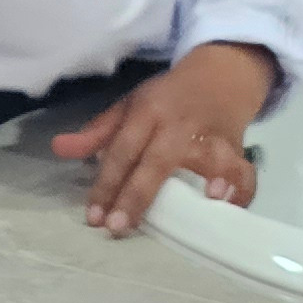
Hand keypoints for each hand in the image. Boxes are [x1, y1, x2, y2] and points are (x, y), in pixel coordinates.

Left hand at [53, 40, 271, 233]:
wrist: (221, 74)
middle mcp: (178, 123)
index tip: (93, 217)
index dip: (106, 183)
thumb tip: (58, 149)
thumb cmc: (168, 98)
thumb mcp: (130, 106)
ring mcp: (211, 133)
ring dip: (207, 180)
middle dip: (137, 195)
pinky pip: (244, 170)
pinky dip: (241, 188)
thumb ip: (98, 132)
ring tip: (197, 213)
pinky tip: (229, 207)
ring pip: (210, 158)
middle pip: (158, 160)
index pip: (122, 148)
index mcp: (147, 111)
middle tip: (118, 229)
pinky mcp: (238, 146)